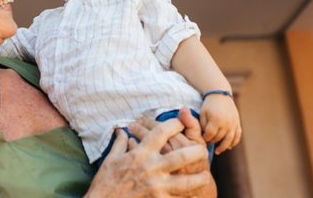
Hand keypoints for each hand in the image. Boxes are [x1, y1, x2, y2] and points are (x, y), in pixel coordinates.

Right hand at [85, 120, 214, 197]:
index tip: (180, 121)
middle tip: (203, 149)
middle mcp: (151, 167)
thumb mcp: (110, 159)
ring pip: (185, 181)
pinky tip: (195, 197)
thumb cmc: (105, 182)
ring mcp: (156, 186)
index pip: (160, 133)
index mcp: (140, 154)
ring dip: (198, 178)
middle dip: (195, 151)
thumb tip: (121, 130)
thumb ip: (119, 143)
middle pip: (180, 156)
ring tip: (206, 175)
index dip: (173, 124)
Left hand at [200, 95, 241, 154]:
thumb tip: (204, 137)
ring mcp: (233, 123)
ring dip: (224, 147)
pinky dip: (234, 142)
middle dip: (213, 142)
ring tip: (218, 151)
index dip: (206, 138)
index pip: (210, 135)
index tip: (202, 139)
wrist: (220, 94)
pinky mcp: (237, 122)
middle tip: (208, 144)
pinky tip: (229, 147)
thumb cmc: (209, 104)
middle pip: (219, 138)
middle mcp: (226, 123)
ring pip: (230, 140)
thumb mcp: (203, 113)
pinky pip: (238, 135)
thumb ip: (203, 125)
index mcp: (216, 120)